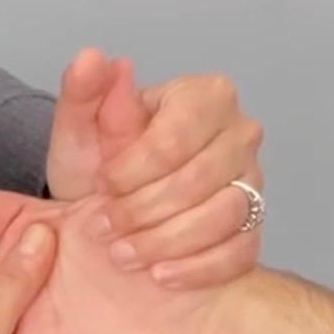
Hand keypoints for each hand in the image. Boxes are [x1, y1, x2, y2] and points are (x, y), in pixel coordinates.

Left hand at [46, 49, 263, 287]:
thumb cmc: (99, 162)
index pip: (175, 138)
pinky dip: (197, 269)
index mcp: (202, 96)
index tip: (100, 185)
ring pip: (224, 216)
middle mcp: (238, 133)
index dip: (133, 169)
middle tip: (102, 227)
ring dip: (165, 242)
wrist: (108, 208)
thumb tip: (91, 58)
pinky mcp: (254, 227)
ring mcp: (252, 181)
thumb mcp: (79, 130)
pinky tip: (160, 275)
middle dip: (144, 210)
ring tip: (122, 254)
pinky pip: (241, 252)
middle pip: (200, 179)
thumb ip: (82, 93)